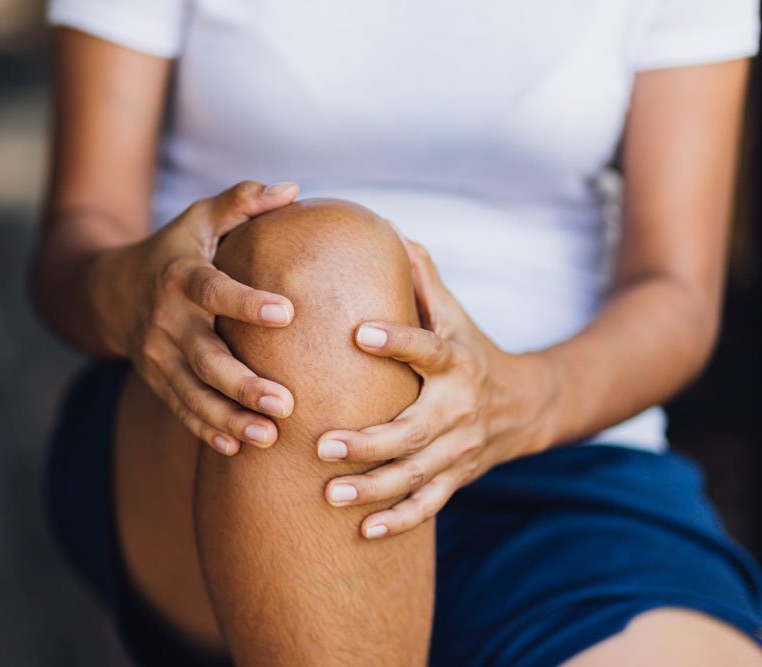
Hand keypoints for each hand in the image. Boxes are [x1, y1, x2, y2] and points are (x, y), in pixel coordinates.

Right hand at [124, 181, 299, 455]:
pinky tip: (237, 449)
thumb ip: (242, 202)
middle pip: (204, 357)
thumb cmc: (174, 250)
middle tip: (286, 403)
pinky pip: (181, 410)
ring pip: (193, 394)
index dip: (247, 302)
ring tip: (269, 437)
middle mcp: (167, 321)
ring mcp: (158, 356)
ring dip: (229, 418)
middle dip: (243, 383)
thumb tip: (292, 190)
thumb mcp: (199, 218)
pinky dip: (206, 430)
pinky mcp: (157, 380)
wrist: (109, 291)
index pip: (214, 290)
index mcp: (181, 277)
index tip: (287, 313)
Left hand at [317, 240, 553, 537]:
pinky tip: (364, 532)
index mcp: (457, 361)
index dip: (397, 341)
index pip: (428, 350)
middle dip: (369, 442)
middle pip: (414, 431)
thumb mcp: (455, 314)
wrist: (530, 405)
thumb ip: (423, 280)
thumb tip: (387, 229)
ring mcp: (459, 450)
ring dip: (373, 489)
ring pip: (416, 476)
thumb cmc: (472, 349)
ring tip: (329, 494)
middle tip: (322, 445)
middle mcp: (459, 409)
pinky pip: (429, 505)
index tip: (358, 332)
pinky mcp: (457, 478)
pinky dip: (399, 521)